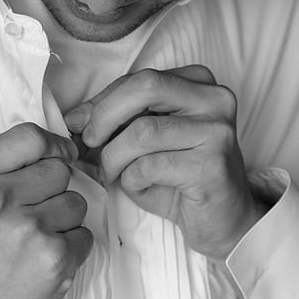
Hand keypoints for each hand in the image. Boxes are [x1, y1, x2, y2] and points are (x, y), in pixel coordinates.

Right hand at [0, 123, 92, 298]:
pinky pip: (85, 235)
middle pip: (58, 169)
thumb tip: (61, 146)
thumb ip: (3, 162)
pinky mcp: (54, 257)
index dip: (52, 145)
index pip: (30, 137)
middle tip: (26, 216)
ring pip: (75, 202)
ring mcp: (27, 229)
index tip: (59, 155)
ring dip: (63, 220)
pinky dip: (71, 247)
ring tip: (32, 240)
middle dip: (51, 190)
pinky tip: (42, 260)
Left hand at [64, 65, 265, 258]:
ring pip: (142, 132)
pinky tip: (140, 187)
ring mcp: (217, 131)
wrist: (224, 221)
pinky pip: (149, 166)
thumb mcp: (150, 141)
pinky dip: (131, 180)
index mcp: (201, 83)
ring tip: (113, 173)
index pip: (141, 77)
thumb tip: (75, 118)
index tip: (78, 123)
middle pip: (145, 87)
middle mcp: (216, 99)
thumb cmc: (182, 179)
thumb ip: (121, 120)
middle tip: (87, 142)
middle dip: (104, 115)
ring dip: (113, 157)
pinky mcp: (211, 166)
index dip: (102, 100)